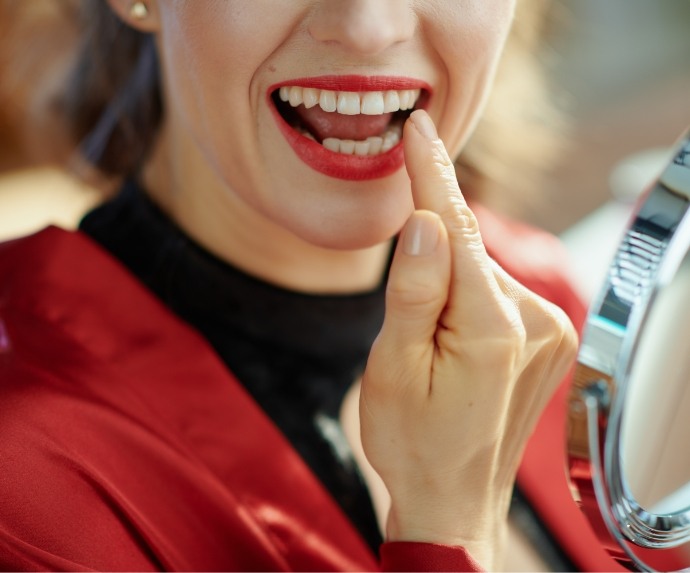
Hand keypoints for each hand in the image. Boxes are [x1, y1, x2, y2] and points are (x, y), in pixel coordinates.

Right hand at [359, 110, 577, 568]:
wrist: (453, 499)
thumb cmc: (413, 441)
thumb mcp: (393, 368)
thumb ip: (413, 290)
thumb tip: (425, 221)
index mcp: (492, 329)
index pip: (458, 228)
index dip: (430, 175)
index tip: (417, 128)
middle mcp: (537, 321)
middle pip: (468, 252)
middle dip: (428, 258)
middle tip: (403, 323)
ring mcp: (550, 331)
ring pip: (481, 273)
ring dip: (447, 286)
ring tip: (427, 349)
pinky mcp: (548, 339)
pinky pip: (496, 294)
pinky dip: (467, 298)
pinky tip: (451, 342)